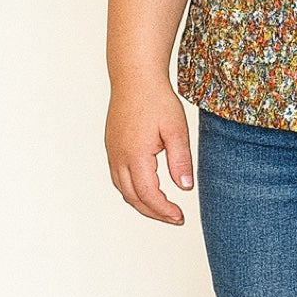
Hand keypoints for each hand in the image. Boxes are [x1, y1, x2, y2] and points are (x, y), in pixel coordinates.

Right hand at [104, 81, 193, 224]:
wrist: (135, 78)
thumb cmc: (156, 99)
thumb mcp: (176, 129)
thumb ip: (180, 160)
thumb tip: (185, 188)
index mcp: (135, 155)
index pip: (148, 195)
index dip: (164, 210)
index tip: (180, 217)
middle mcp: (119, 157)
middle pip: (133, 198)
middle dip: (153, 212)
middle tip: (175, 218)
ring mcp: (112, 152)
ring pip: (123, 189)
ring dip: (142, 203)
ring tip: (163, 208)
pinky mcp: (112, 146)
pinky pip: (118, 177)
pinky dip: (133, 190)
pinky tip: (148, 189)